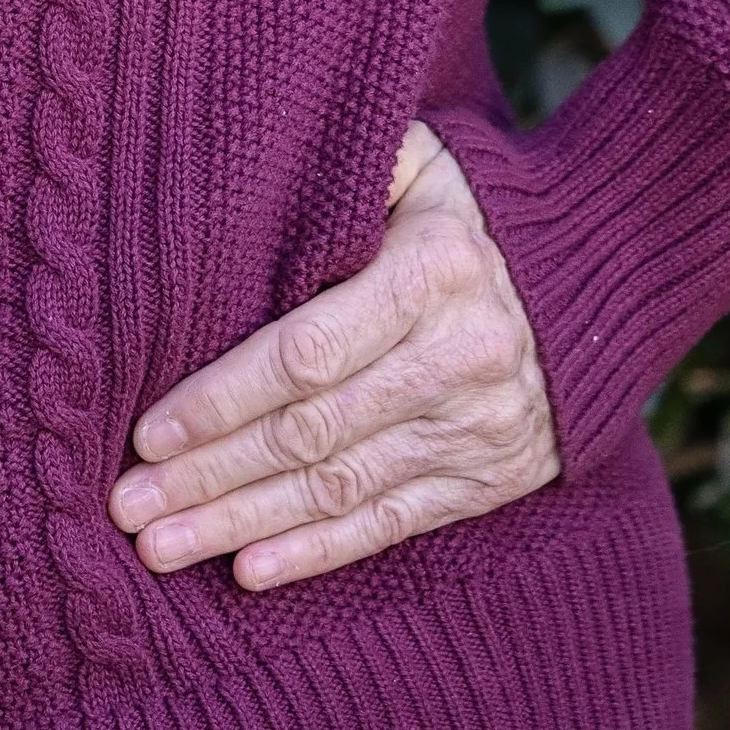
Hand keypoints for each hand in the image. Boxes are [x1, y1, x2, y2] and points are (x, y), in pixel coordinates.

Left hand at [106, 122, 558, 589]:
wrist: (602, 274)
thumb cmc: (474, 207)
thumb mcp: (425, 160)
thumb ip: (349, 168)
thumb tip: (248, 175)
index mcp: (432, 274)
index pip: (307, 353)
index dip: (223, 398)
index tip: (148, 432)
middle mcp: (457, 358)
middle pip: (312, 432)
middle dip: (211, 474)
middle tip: (127, 507)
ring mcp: (477, 427)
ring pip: (341, 488)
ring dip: (244, 522)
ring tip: (161, 546)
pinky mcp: (490, 477)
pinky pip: (394, 522)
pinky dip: (319, 551)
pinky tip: (250, 569)